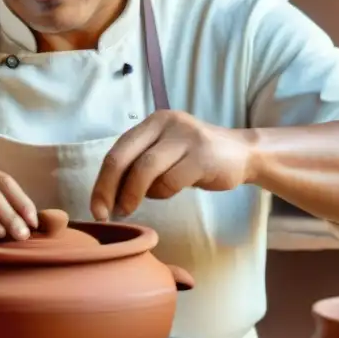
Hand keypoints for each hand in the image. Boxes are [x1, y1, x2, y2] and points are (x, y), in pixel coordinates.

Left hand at [90, 110, 254, 220]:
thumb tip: (108, 197)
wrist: (242, 154)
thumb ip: (139, 166)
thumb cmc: (195, 159)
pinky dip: (162, 193)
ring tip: (132, 208)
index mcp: (152, 123)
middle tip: (103, 214)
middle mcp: (165, 123)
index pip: (116, 151)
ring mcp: (185, 137)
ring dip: (133, 194)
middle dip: (108, 190)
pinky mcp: (202, 155)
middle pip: (123, 158)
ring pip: (145, 170)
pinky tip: (168, 193)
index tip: (96, 208)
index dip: (101, 182)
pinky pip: (171, 180)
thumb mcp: (164, 153)